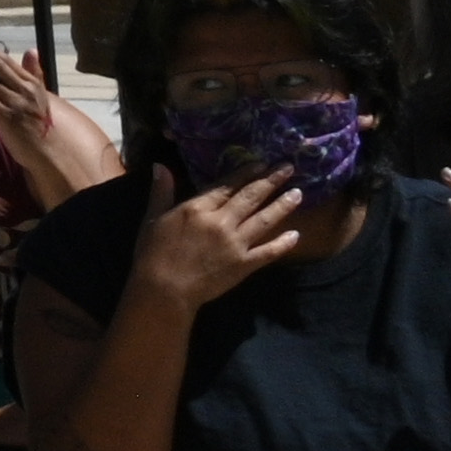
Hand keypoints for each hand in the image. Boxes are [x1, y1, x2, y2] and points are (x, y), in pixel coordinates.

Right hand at [132, 159, 312, 312]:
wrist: (164, 289)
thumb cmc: (153, 252)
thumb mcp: (152, 218)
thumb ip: (161, 191)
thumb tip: (161, 165)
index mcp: (198, 208)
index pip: (227, 186)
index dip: (246, 172)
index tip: (263, 161)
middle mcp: (221, 222)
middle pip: (250, 198)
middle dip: (271, 181)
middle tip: (289, 168)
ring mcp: (236, 244)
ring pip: (264, 221)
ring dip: (282, 206)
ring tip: (298, 193)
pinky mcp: (244, 264)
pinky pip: (268, 252)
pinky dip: (283, 244)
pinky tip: (296, 235)